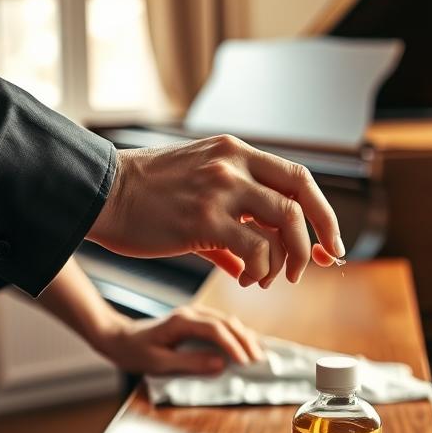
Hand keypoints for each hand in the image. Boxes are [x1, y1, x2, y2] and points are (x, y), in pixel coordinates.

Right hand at [89, 135, 343, 287]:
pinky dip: (262, 270)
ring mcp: (220, 190)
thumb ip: (233, 221)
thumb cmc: (147, 197)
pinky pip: (255, 250)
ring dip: (290, 258)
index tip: (330, 241)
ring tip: (273, 278)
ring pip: (286, 223)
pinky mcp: (203, 221)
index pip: (299, 176)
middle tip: (317, 263)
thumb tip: (252, 264)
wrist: (101, 194)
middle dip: (319, 235)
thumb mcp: (198, 189)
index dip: (323, 211)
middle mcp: (234, 164)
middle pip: (302, 198)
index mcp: (236, 152)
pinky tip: (249, 280)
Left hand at [93, 304, 264, 375]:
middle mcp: (191, 313)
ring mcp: (195, 314)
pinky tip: (245, 345)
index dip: (233, 345)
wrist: (120, 338)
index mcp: (182, 321)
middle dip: (245, 340)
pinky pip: (222, 324)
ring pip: (228, 321)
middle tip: (259, 360)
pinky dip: (237, 334)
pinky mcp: (196, 320)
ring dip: (244, 336)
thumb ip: (190, 362)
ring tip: (257, 354)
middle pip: (227, 322)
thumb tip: (220, 363)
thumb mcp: (159, 363)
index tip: (245, 363)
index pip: (216, 329)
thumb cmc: (136, 352)